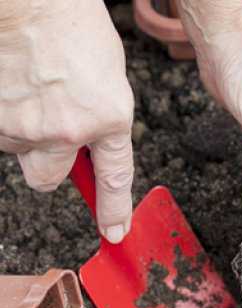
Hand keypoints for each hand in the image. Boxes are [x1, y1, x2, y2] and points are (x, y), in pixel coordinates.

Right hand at [0, 0, 133, 242]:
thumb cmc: (72, 25)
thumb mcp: (108, 79)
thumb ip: (101, 121)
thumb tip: (89, 150)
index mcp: (109, 118)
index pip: (115, 178)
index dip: (114, 210)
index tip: (114, 232)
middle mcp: (67, 130)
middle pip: (48, 180)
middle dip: (48, 163)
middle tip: (48, 131)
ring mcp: (24, 125)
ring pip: (18, 151)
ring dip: (23, 131)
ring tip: (28, 89)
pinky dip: (3, 117)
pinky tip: (11, 86)